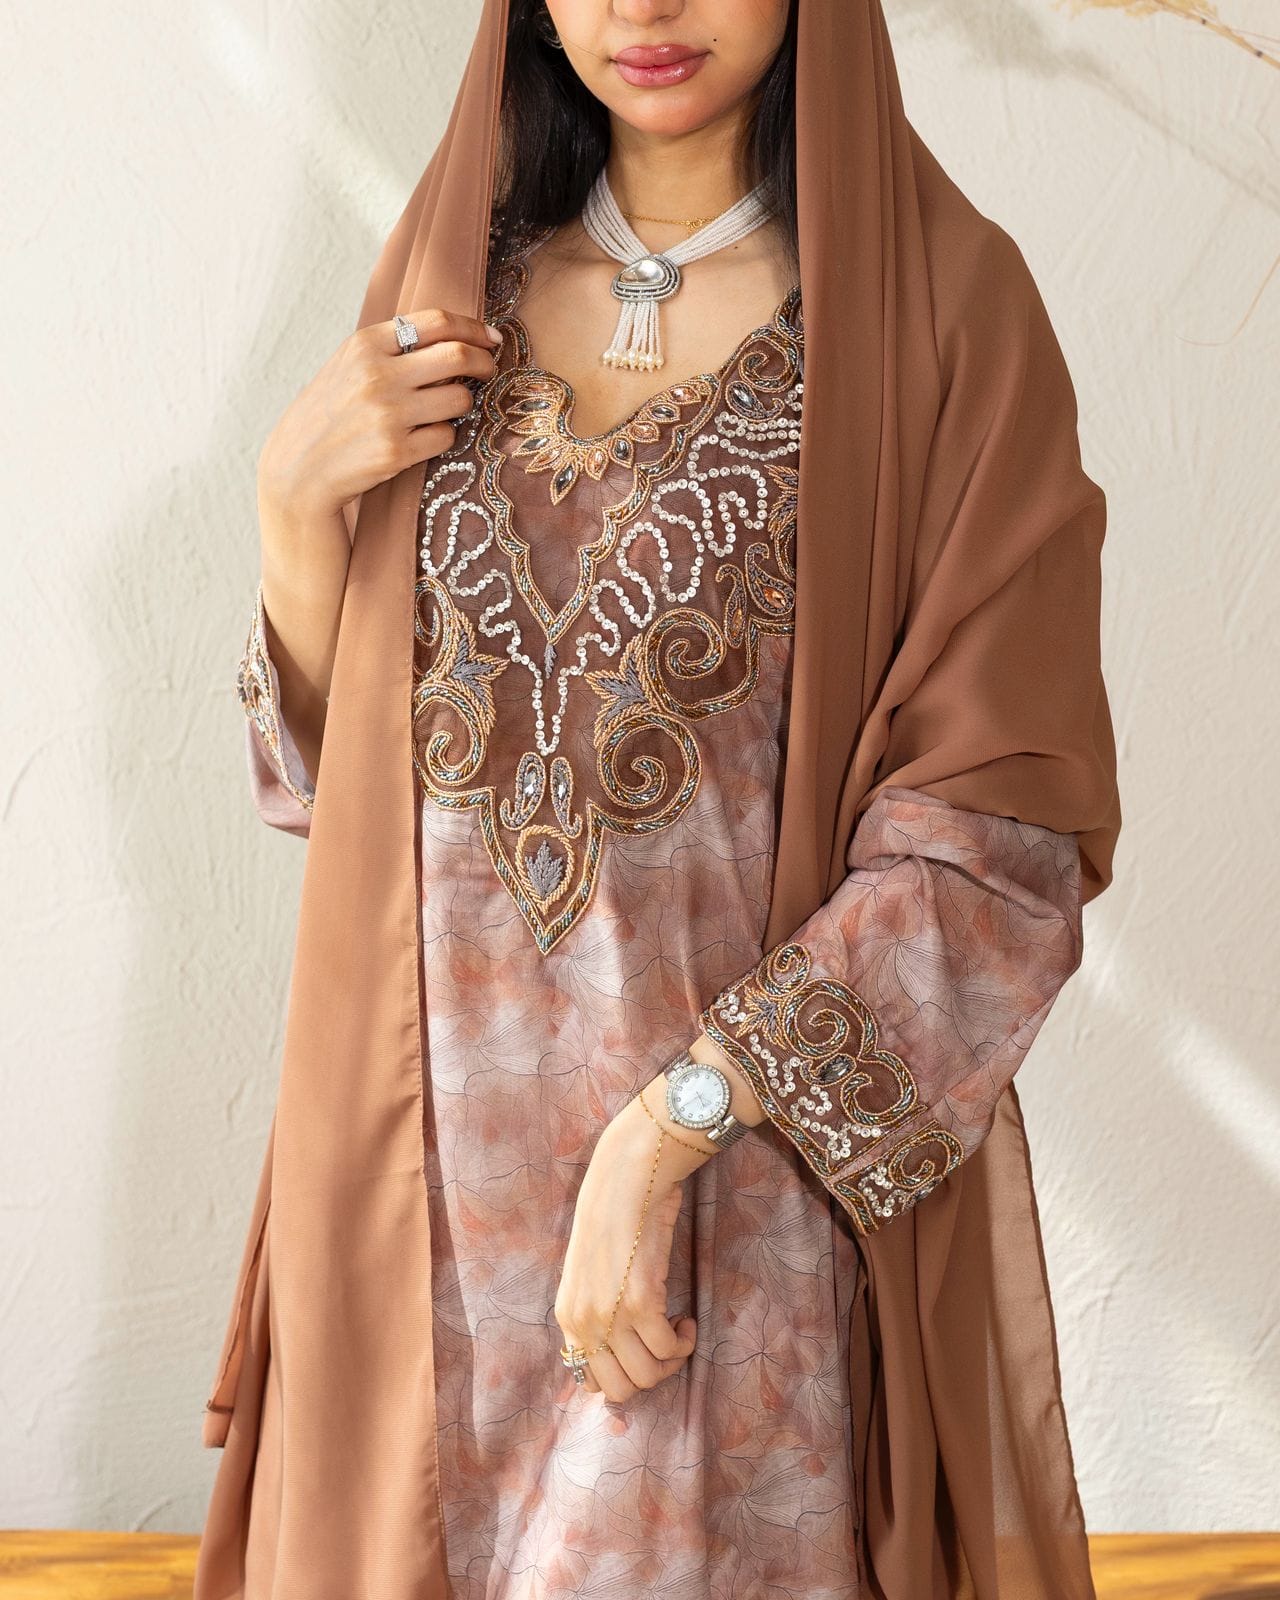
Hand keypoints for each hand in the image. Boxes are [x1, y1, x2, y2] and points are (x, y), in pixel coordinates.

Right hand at [257, 306, 503, 533]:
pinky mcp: (396, 451)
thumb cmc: (329, 414)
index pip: (437, 322)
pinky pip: (446, 436)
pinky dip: (443, 436)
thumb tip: (454, 336)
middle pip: (457, 355)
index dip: (473, 328)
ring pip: (459, 399)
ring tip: (446, 409)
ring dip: (463, 404)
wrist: (297, 468)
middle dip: (484, 362)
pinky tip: (424, 438)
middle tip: (489, 369)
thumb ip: (391, 348)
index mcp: (365, 345)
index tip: (491, 338)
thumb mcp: (348, 366)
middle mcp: (377, 375)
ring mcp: (388, 414)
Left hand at [554, 1084, 709, 1403]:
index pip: (589, 1381)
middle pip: (621, 1389)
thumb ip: (598, 1310)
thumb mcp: (592, 1273)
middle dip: (649, 1375)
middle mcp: (583, 1322)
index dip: (623, 1377)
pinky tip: (685, 1319)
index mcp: (567, 1316)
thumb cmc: (615, 1219)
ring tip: (676, 1329)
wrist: (626, 1179)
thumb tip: (620, 1351)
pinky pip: (669, 1350)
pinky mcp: (640, 1303)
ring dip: (670, 1360)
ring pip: (648, 1376)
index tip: (644, 1355)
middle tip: (663, 1344)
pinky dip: (684, 1342)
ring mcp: (610, 1315)